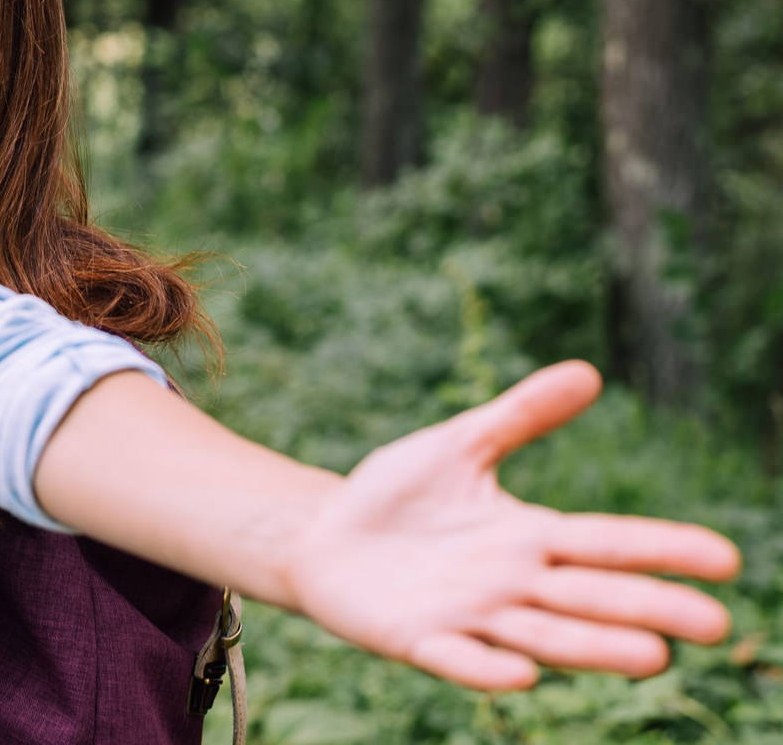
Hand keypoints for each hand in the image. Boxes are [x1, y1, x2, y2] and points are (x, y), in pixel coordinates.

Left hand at [280, 360, 742, 689]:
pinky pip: (456, 658)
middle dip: (649, 608)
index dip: (662, 550)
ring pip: (541, 637)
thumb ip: (521, 415)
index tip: (725, 558)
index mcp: (528, 538)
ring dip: (592, 649)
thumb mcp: (458, 445)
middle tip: (715, 625)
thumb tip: (590, 372)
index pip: (607, 543)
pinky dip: (486, 668)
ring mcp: (468, 618)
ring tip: (651, 657)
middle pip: (591, 598)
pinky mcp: (417, 641)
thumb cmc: (395, 494)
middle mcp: (511, 585)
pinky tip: (520, 673)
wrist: (321, 534)